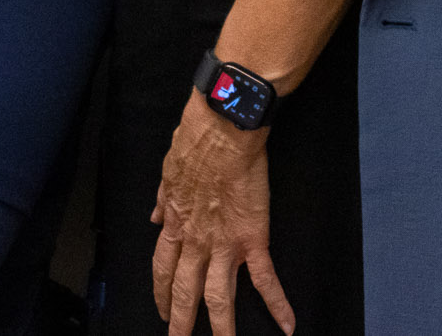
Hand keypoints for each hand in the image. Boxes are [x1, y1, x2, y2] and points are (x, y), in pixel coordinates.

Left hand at [150, 94, 293, 335]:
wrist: (224, 127)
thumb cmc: (196, 140)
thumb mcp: (168, 170)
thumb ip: (163, 199)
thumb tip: (155, 216)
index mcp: (176, 222)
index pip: (163, 268)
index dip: (162, 291)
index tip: (163, 308)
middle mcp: (196, 240)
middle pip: (185, 291)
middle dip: (181, 322)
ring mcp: (224, 243)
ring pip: (218, 297)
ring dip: (220, 327)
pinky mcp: (253, 238)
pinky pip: (265, 279)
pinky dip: (278, 305)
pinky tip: (287, 326)